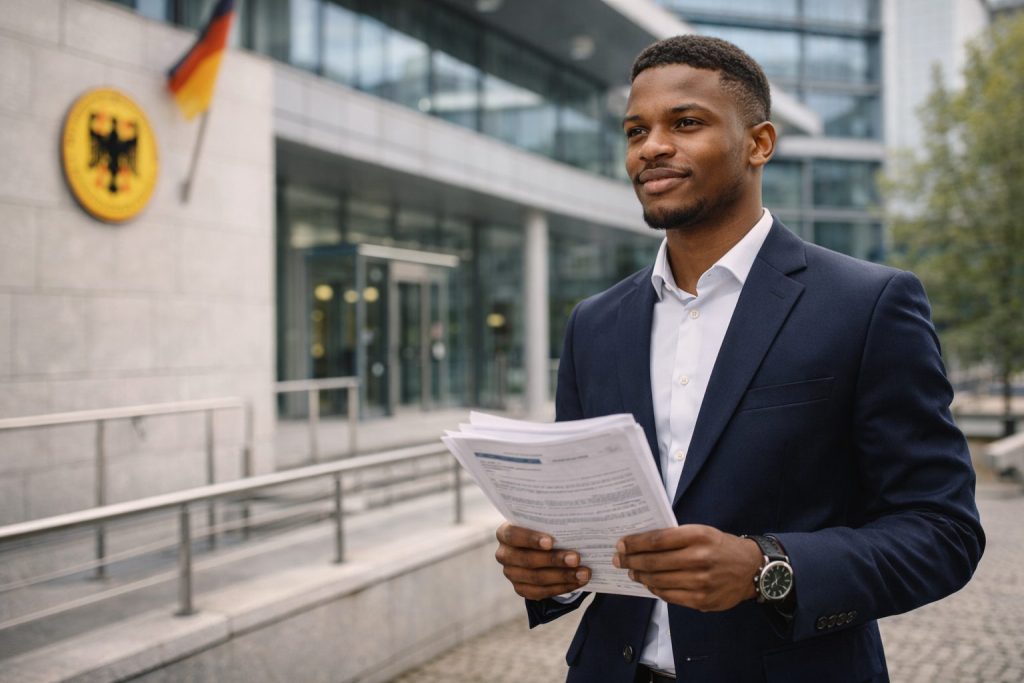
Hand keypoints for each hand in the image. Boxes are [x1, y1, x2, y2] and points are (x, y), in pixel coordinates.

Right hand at [494, 523, 590, 599]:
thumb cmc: (543, 529)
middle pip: (528, 560)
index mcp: (504, 533)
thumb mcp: (543, 522)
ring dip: (563, 576)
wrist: (538, 547)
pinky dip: (562, 587)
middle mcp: (504, 555)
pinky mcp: (521, 589)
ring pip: (537, 578)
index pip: (512, 535)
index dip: (530, 539)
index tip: (551, 541)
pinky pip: (542, 592)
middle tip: (576, 558)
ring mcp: (511, 574)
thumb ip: (551, 522)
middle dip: (554, 560)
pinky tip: (577, 582)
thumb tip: (576, 523)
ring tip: (584, 573)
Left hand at [614, 524, 760, 610]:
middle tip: (619, 560)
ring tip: (632, 572)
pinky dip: (655, 589)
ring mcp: (700, 582)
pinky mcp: (701, 601)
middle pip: (654, 561)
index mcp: (698, 536)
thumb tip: (642, 543)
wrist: (752, 569)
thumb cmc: (721, 547)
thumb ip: (677, 537)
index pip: (658, 540)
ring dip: (640, 576)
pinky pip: (669, 596)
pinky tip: (649, 583)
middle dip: (631, 560)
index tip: (621, 544)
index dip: (635, 543)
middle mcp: (699, 558)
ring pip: (659, 580)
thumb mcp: (702, 532)